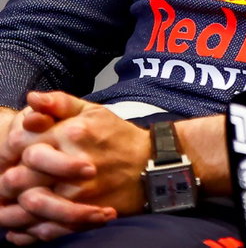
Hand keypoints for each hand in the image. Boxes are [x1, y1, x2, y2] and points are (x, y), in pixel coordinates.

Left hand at [0, 93, 140, 242]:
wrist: (151, 166)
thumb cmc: (118, 137)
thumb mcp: (93, 111)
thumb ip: (59, 102)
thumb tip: (32, 98)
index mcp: (71, 133)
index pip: (18, 143)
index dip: (11, 150)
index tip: (17, 154)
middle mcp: (72, 162)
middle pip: (17, 177)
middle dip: (11, 179)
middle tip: (15, 179)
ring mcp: (78, 191)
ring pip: (28, 204)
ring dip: (17, 205)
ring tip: (20, 200)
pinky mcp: (84, 213)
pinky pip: (46, 226)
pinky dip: (31, 227)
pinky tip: (29, 222)